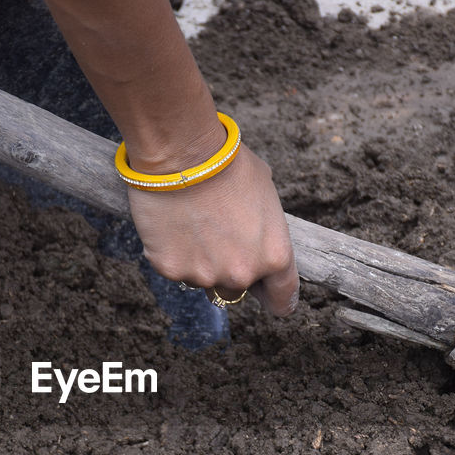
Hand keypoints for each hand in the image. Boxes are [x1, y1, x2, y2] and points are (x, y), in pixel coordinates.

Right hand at [128, 146, 298, 316]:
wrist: (182, 155)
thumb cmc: (228, 165)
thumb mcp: (265, 194)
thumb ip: (265, 229)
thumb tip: (257, 237)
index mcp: (274, 256)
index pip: (282, 300)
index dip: (274, 297)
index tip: (267, 295)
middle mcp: (242, 274)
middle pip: (237, 290)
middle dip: (229, 271)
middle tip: (217, 239)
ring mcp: (204, 275)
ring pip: (203, 280)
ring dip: (199, 261)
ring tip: (192, 225)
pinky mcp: (171, 270)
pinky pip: (174, 269)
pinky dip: (172, 253)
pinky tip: (172, 225)